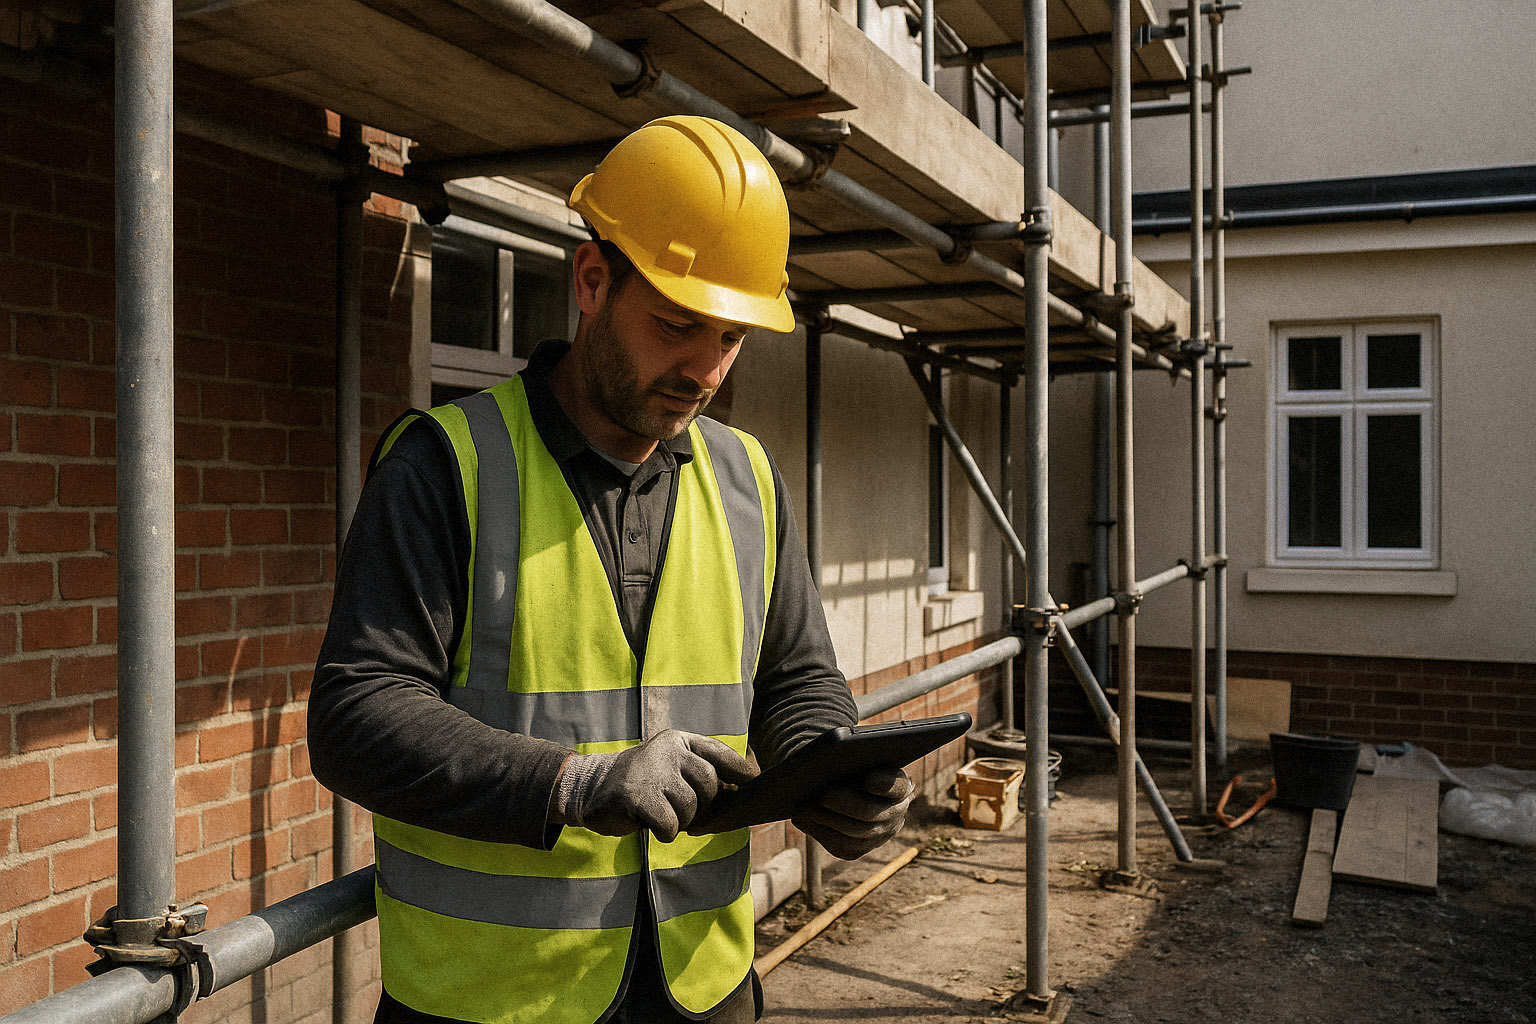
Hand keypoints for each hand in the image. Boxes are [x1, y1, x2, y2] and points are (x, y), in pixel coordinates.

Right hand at [557, 730, 757, 841]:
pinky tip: (649, 823)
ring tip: (660, 813)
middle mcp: (667, 750)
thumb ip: (698, 771)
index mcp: (677, 740)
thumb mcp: (669, 766)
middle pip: (709, 784)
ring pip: (691, 807)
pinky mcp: (638, 796)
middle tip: (680, 809)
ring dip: (680, 819)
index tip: (753, 781)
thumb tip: (739, 790)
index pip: (717, 751)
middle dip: (701, 804)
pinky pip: (671, 824)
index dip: (739, 768)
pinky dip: (664, 831)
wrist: (590, 788)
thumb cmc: (639, 782)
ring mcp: (652, 771)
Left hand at [793, 767, 914, 859]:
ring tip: (803, 808)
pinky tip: (802, 820)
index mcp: (899, 786)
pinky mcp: (860, 850)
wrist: (847, 790)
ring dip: (826, 820)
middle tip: (822, 795)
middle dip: (844, 804)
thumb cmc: (849, 766)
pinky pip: (842, 847)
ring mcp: (880, 835)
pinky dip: (819, 832)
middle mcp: (895, 813)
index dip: (882, 785)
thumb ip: (847, 758)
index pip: (895, 785)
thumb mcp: (853, 758)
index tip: (867, 781)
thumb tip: (826, 760)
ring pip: (854, 834)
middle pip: (870, 813)